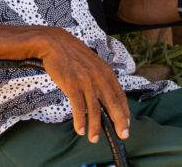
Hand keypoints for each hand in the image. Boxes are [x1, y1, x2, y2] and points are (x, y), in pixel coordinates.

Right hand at [38, 27, 130, 142]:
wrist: (54, 43)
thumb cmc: (72, 55)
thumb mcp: (92, 63)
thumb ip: (100, 78)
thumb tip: (104, 96)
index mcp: (106, 72)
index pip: (120, 95)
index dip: (124, 111)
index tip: (126, 123)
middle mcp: (99, 77)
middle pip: (112, 104)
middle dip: (119, 121)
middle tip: (123, 135)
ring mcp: (86, 81)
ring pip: (95, 109)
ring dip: (96, 127)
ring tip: (94, 139)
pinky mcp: (72, 85)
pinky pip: (79, 107)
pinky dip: (80, 121)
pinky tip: (80, 130)